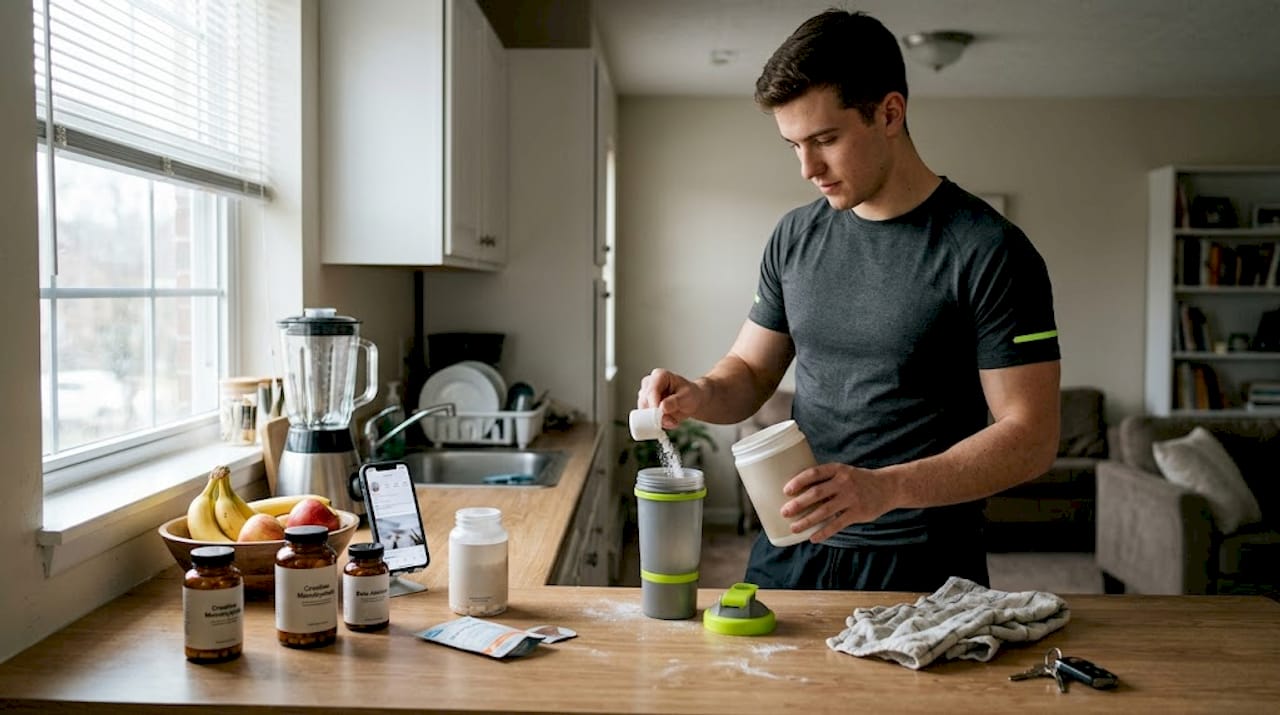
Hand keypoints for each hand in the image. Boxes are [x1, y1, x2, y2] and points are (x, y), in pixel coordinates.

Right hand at [637, 368, 705, 427]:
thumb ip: (675, 402)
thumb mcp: (687, 397)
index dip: (654, 403)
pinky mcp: (645, 406)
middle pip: (645, 401)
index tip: (660, 414)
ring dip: (657, 419)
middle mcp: (649, 383)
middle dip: (656, 414)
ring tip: (672, 421)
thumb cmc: (689, 394)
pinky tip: (668, 421)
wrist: (691, 401)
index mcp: (659, 375)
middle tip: (671, 421)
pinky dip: (657, 422)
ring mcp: (645, 395)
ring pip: (643, 411)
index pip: (651, 390)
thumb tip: (662, 408)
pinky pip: (646, 417)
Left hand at [779, 463, 899, 542]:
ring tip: (794, 528)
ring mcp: (852, 498)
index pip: (814, 473)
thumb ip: (826, 481)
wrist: (888, 486)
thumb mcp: (844, 473)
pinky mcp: (858, 513)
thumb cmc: (858, 480)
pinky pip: (837, 524)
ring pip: (825, 511)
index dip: (799, 481)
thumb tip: (798, 493)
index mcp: (837, 469)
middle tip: (784, 512)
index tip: (786, 491)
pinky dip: (824, 532)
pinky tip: (813, 537)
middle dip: (799, 504)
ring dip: (807, 521)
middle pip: (817, 493)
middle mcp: (844, 482)